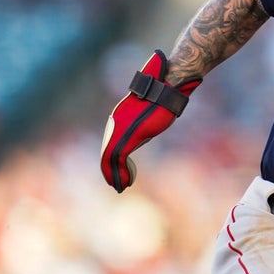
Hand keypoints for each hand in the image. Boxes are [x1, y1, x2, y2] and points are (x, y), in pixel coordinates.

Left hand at [100, 50, 200, 191]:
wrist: (167, 86)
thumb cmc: (164, 95)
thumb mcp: (150, 112)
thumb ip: (143, 123)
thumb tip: (143, 132)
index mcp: (119, 118)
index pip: (110, 144)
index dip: (112, 160)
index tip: (119, 172)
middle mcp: (115, 123)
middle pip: (106, 152)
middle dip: (110, 171)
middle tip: (116, 185)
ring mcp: (121, 129)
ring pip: (109, 158)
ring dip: (114, 175)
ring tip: (120, 187)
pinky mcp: (129, 135)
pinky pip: (118, 159)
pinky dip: (120, 174)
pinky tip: (125, 183)